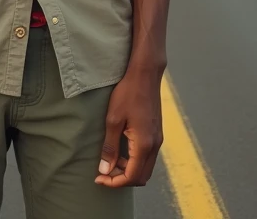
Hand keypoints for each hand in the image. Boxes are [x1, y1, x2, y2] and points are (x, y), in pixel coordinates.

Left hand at [95, 66, 163, 187]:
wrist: (145, 74)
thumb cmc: (127, 93)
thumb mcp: (113, 120)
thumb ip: (110, 147)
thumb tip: (105, 171)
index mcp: (144, 144)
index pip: (131, 177)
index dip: (114, 183)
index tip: (98, 178)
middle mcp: (154, 145)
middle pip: (141, 177)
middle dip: (122, 179)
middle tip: (104, 171)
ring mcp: (157, 139)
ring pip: (145, 167)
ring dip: (128, 170)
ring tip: (110, 160)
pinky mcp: (156, 132)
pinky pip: (147, 156)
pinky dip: (134, 160)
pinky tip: (121, 150)